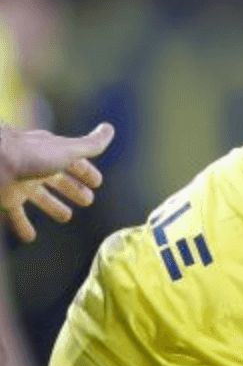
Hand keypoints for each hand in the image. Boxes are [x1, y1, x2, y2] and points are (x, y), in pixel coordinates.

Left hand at [0, 123, 111, 242]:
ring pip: (41, 197)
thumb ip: (90, 144)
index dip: (86, 173)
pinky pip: (17, 215)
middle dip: (73, 189)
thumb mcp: (68, 150)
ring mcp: (22, 184)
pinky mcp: (8, 199)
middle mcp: (38, 168)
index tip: (98, 183)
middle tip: (88, 201)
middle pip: (58, 180)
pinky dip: (23, 226)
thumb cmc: (33, 156)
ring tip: (66, 218)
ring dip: (53, 207)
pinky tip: (30, 237)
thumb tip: (110, 128)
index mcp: (53, 154)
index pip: (74, 164)